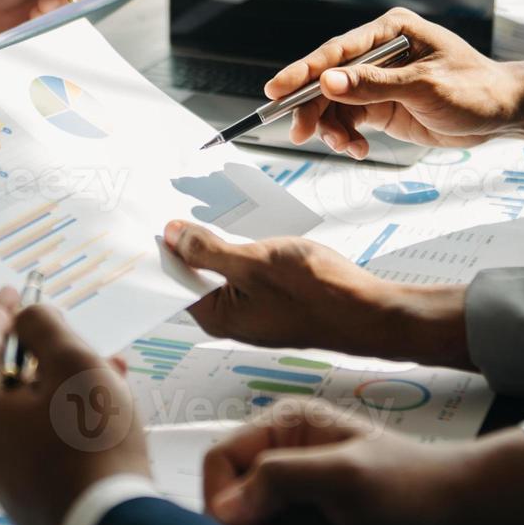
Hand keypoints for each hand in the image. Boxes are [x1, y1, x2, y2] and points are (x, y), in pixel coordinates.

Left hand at [0, 290, 149, 524]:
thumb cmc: (90, 442)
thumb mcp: (73, 364)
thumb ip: (46, 329)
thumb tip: (29, 320)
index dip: (2, 313)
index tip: (12, 291)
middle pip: (12, 381)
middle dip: (50, 356)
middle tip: (80, 339)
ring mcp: (6, 475)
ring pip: (35, 413)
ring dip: (69, 388)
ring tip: (113, 377)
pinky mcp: (32, 497)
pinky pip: (47, 443)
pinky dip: (71, 421)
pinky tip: (107, 418)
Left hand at [164, 220, 470, 367]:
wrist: (370, 313)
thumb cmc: (314, 291)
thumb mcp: (252, 261)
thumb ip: (207, 250)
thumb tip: (171, 235)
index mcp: (215, 316)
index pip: (174, 280)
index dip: (164, 248)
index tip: (154, 217)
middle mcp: (231, 320)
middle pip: (199, 275)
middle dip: (192, 241)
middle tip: (183, 204)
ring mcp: (257, 313)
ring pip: (227, 272)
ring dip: (223, 243)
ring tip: (217, 210)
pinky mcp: (279, 304)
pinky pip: (252, 274)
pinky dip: (248, 252)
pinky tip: (253, 230)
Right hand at [203, 399, 523, 524]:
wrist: (459, 517)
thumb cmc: (409, 487)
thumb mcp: (344, 478)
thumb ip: (281, 479)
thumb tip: (222, 508)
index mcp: (284, 425)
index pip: (221, 459)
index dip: (222, 499)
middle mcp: (282, 454)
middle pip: (230, 498)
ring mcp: (295, 492)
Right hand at [265, 7, 523, 158]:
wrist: (504, 113)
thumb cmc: (476, 90)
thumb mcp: (425, 88)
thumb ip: (374, 85)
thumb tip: (328, 81)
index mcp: (390, 31)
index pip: (337, 51)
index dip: (303, 71)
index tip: (275, 90)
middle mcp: (379, 51)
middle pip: (327, 79)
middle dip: (313, 107)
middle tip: (300, 133)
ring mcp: (378, 79)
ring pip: (334, 103)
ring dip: (331, 128)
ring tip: (346, 147)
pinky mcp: (381, 104)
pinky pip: (348, 119)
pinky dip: (347, 137)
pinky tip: (357, 149)